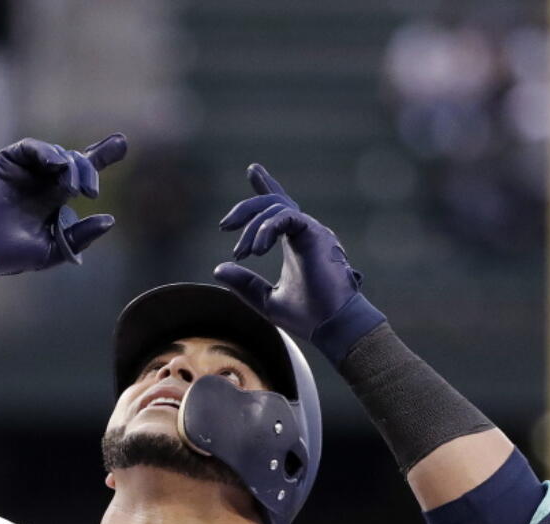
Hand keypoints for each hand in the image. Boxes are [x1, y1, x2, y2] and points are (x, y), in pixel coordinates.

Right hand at [0, 134, 127, 293]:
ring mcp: (25, 170)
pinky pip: (30, 148)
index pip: (82, 175)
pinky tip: (57, 164)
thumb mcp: (53, 250)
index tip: (123, 144)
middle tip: (92, 190)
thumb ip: (80, 237)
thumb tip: (110, 220)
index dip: (101, 158)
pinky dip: (46, 152)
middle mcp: (43, 180)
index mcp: (54, 198)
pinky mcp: (6, 162)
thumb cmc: (12, 255)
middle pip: (74, 159)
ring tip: (73, 187)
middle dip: (93, 162)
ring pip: (56, 154)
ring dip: (70, 166)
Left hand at [214, 164, 384, 363]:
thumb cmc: (307, 316)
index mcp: (295, 243)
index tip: (254, 170)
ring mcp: (313, 231)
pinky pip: (287, 216)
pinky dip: (267, 228)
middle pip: (274, 202)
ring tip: (241, 253)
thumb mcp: (266, 299)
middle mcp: (306, 232)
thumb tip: (218, 269)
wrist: (331, 326)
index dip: (266, 187)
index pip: (280, 209)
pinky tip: (256, 249)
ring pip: (277, 208)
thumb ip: (244, 283)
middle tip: (224, 225)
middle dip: (246, 208)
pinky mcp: (316, 234)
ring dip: (252, 228)